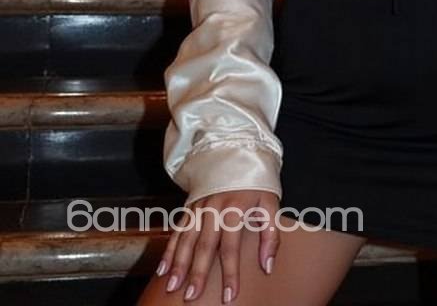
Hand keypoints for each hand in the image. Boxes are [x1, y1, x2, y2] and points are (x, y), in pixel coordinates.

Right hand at [155, 188, 280, 301]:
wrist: (239, 150)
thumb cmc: (257, 181)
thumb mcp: (271, 202)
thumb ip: (271, 235)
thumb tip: (267, 266)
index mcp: (235, 208)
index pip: (231, 247)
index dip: (230, 273)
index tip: (228, 296)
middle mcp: (214, 208)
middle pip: (204, 245)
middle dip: (197, 272)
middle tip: (191, 296)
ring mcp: (200, 206)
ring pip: (186, 238)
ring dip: (178, 263)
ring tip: (172, 286)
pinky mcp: (190, 206)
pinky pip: (178, 229)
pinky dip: (169, 249)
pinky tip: (162, 268)